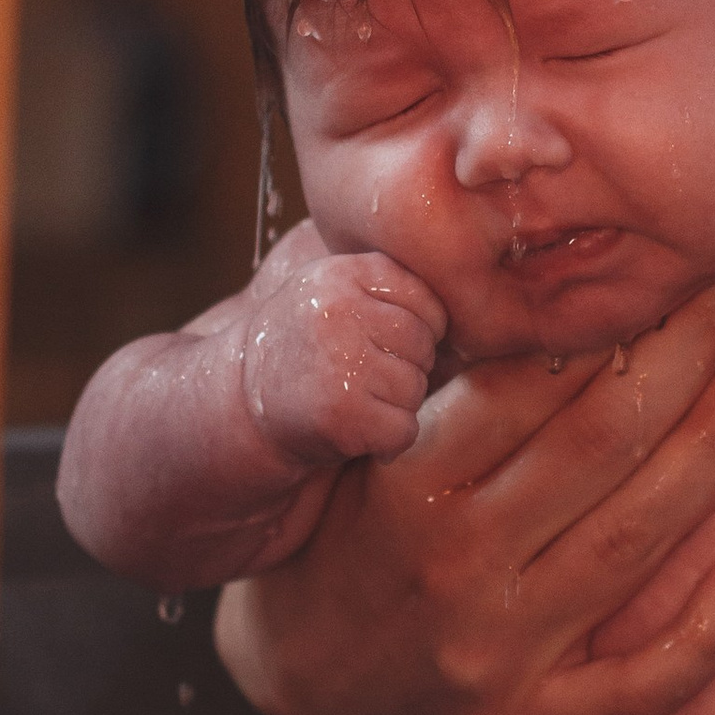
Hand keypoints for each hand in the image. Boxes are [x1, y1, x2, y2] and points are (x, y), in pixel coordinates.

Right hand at [216, 262, 714, 714]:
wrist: (293, 670)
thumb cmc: (343, 530)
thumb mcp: (362, 438)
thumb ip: (441, 373)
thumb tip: (555, 274)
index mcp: (408, 480)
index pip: (538, 379)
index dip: (626, 310)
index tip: (685, 257)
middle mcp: (455, 562)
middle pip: (604, 440)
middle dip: (695, 349)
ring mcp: (493, 651)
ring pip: (633, 540)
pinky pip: (628, 692)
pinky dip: (700, 640)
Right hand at [239, 250, 444, 466]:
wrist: (239, 403)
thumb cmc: (303, 348)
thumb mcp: (333, 293)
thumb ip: (389, 288)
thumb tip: (475, 302)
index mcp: (345, 273)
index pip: (427, 300)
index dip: (418, 331)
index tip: (385, 346)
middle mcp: (340, 311)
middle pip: (424, 344)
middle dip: (407, 368)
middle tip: (365, 379)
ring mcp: (340, 362)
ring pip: (416, 387)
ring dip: (395, 405)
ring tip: (354, 400)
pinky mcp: (342, 413)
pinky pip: (404, 429)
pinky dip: (388, 441)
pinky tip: (357, 431)